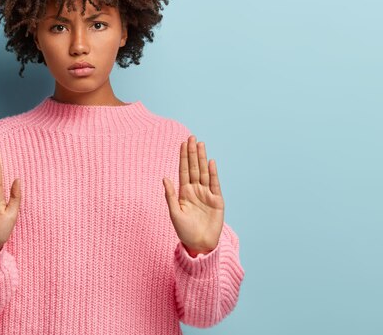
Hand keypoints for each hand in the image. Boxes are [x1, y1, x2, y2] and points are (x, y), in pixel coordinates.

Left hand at [163, 135, 224, 256]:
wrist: (199, 245)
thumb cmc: (184, 231)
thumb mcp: (174, 213)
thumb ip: (170, 195)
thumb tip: (165, 178)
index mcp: (184, 192)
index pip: (184, 170)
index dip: (183, 157)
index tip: (182, 143)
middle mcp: (196, 190)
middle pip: (194, 168)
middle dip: (193, 153)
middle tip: (192, 137)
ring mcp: (207, 195)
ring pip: (204, 172)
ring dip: (202, 158)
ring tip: (201, 144)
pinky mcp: (217, 201)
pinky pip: (215, 184)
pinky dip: (213, 173)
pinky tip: (211, 162)